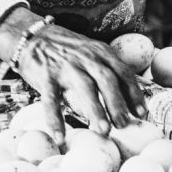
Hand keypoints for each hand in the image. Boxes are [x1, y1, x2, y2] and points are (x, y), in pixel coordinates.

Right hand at [0, 8, 145, 145]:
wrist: (31, 35)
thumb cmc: (66, 50)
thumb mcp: (90, 51)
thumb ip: (107, 70)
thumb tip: (128, 104)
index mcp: (98, 51)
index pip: (122, 70)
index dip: (134, 92)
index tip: (141, 113)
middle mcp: (84, 56)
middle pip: (106, 78)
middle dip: (117, 102)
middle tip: (123, 125)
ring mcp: (64, 64)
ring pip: (83, 86)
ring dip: (95, 109)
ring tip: (103, 130)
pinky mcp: (45, 74)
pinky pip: (51, 98)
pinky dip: (55, 118)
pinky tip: (59, 136)